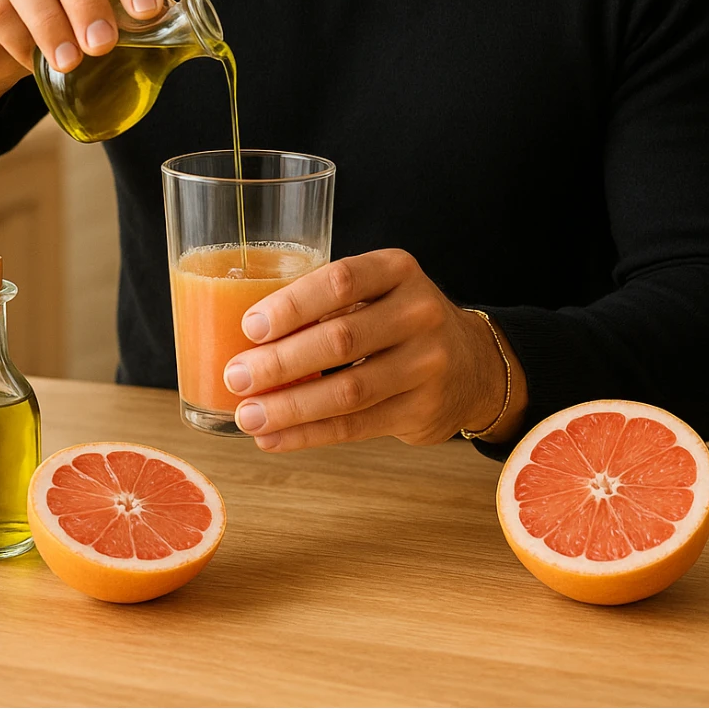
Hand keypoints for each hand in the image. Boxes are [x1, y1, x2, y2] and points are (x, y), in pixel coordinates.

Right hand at [0, 0, 163, 118]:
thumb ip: (124, 8)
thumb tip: (170, 23)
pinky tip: (33, 62)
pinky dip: (18, 37)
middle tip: (104, 43)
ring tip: (70, 62)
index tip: (147, 11)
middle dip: (88, 0)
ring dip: (51, 22)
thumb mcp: (94, 9)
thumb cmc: (56, 19)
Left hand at [222, 249, 528, 451]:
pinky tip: (273, 437)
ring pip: (348, 391)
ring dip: (290, 407)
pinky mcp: (423, 410)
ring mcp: (427, 364)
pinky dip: (308, 435)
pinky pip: (356, 427)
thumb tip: (244, 339)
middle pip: (341, 338)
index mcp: (397, 270)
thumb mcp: (376, 293)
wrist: (472, 364)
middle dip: (280, 361)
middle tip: (237, 376)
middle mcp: (419, 312)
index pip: (341, 280)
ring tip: (248, 415)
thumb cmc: (398, 321)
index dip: (293, 304)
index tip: (250, 326)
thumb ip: (326, 304)